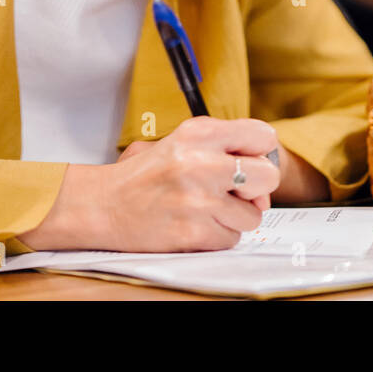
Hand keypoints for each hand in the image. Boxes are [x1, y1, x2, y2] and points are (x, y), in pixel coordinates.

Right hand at [96, 116, 279, 251]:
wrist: (103, 205)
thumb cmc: (144, 175)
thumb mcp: (180, 141)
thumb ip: (222, 145)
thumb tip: (264, 167)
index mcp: (199, 132)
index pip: (262, 136)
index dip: (261, 153)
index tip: (248, 162)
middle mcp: (201, 161)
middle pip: (268, 176)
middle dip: (257, 188)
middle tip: (235, 192)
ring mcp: (199, 199)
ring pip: (253, 215)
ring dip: (234, 217)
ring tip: (206, 210)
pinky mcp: (194, 231)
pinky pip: (232, 239)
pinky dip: (217, 237)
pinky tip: (195, 225)